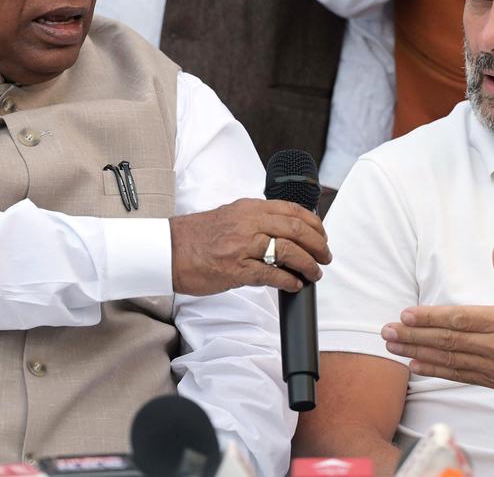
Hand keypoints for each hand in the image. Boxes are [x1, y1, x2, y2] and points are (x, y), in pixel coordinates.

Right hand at [169, 198, 331, 295]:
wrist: (167, 251)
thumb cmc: (196, 237)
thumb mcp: (229, 217)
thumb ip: (255, 220)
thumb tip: (284, 231)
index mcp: (248, 208)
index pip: (292, 210)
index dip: (314, 224)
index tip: (322, 235)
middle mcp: (248, 223)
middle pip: (296, 229)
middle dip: (318, 244)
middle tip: (325, 256)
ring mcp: (242, 246)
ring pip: (288, 250)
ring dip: (308, 264)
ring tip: (314, 273)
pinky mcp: (235, 269)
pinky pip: (271, 274)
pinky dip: (288, 280)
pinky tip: (295, 284)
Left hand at [380, 245, 493, 395]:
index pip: (459, 319)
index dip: (429, 318)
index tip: (405, 315)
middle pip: (448, 341)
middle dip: (413, 335)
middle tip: (386, 332)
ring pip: (449, 360)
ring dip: (418, 353)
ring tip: (393, 348)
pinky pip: (461, 376)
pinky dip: (437, 371)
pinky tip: (417, 366)